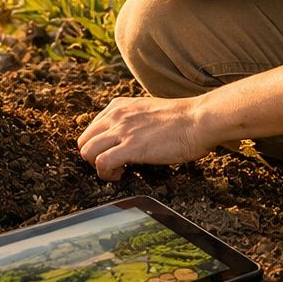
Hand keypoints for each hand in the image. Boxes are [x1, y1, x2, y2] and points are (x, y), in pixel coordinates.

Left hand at [76, 95, 219, 181]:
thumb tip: (130, 137)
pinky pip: (101, 163)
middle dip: (94, 158)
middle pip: (84, 141)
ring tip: (117, 171)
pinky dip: (106, 173)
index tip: (114, 154)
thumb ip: (133, 121)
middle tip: (113, 166)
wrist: (198, 120)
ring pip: (87, 152)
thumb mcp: (148, 112)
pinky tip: (122, 174)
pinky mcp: (131, 147)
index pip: (91, 129)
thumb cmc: (182, 120)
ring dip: (98, 167)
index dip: (99, 146)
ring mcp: (122, 130)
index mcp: (119, 106)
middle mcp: (116, 116)